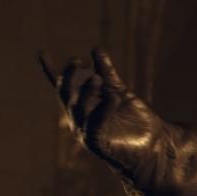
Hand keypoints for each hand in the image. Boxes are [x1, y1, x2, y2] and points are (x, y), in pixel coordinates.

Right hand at [39, 47, 166, 173]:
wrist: (154, 147)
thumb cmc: (136, 121)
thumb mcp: (120, 91)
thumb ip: (108, 73)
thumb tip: (96, 48)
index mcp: (83, 105)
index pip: (64, 87)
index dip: (52, 71)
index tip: (42, 52)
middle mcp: (80, 118)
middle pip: (67, 94)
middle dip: (69, 77)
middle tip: (78, 61)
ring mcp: (86, 131)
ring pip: (78, 108)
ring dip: (86, 92)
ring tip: (98, 78)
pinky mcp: (97, 143)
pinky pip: (95, 124)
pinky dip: (103, 109)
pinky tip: (113, 97)